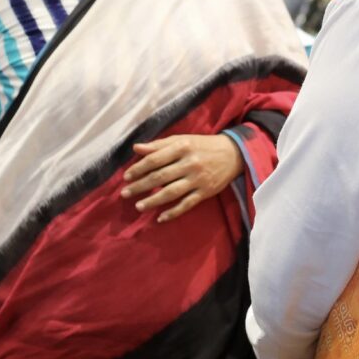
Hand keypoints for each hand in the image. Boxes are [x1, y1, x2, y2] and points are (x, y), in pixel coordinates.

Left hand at [122, 134, 243, 222]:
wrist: (233, 153)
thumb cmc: (203, 145)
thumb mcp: (182, 140)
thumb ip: (159, 145)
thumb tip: (136, 148)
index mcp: (182, 147)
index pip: (155, 159)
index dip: (138, 168)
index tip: (126, 176)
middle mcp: (189, 163)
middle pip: (160, 177)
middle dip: (140, 186)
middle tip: (125, 194)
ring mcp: (198, 179)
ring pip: (171, 193)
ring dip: (152, 201)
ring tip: (138, 206)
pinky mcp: (205, 192)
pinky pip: (186, 204)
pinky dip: (173, 212)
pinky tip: (160, 218)